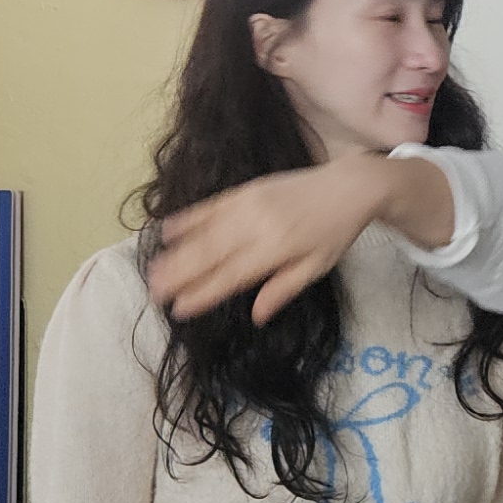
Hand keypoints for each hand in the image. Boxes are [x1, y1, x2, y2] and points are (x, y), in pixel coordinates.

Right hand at [149, 157, 435, 322]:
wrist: (349, 185)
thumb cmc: (335, 233)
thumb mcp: (317, 267)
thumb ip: (284, 289)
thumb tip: (256, 317)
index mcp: (277, 249)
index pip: (231, 276)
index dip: (203, 293)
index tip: (179, 309)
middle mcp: (258, 226)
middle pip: (210, 254)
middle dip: (179, 274)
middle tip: (154, 293)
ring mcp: (249, 204)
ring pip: (204, 232)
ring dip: (176, 251)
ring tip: (153, 270)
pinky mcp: (246, 189)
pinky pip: (210, 206)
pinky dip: (187, 219)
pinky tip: (167, 232)